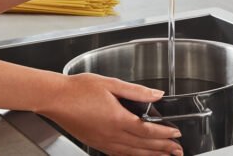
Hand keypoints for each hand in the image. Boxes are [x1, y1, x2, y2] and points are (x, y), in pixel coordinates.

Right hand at [40, 73, 182, 155]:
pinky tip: (137, 155)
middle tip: (178, 151)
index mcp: (118, 119)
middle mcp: (111, 134)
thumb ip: (137, 91)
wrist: (54, 98)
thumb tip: (157, 94)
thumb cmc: (79, 89)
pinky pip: (117, 153)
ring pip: (131, 153)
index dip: (165, 134)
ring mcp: (102, 141)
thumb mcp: (112, 84)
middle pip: (142, 145)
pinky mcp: (95, 143)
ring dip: (150, 155)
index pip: (147, 130)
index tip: (177, 134)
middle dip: (163, 149)